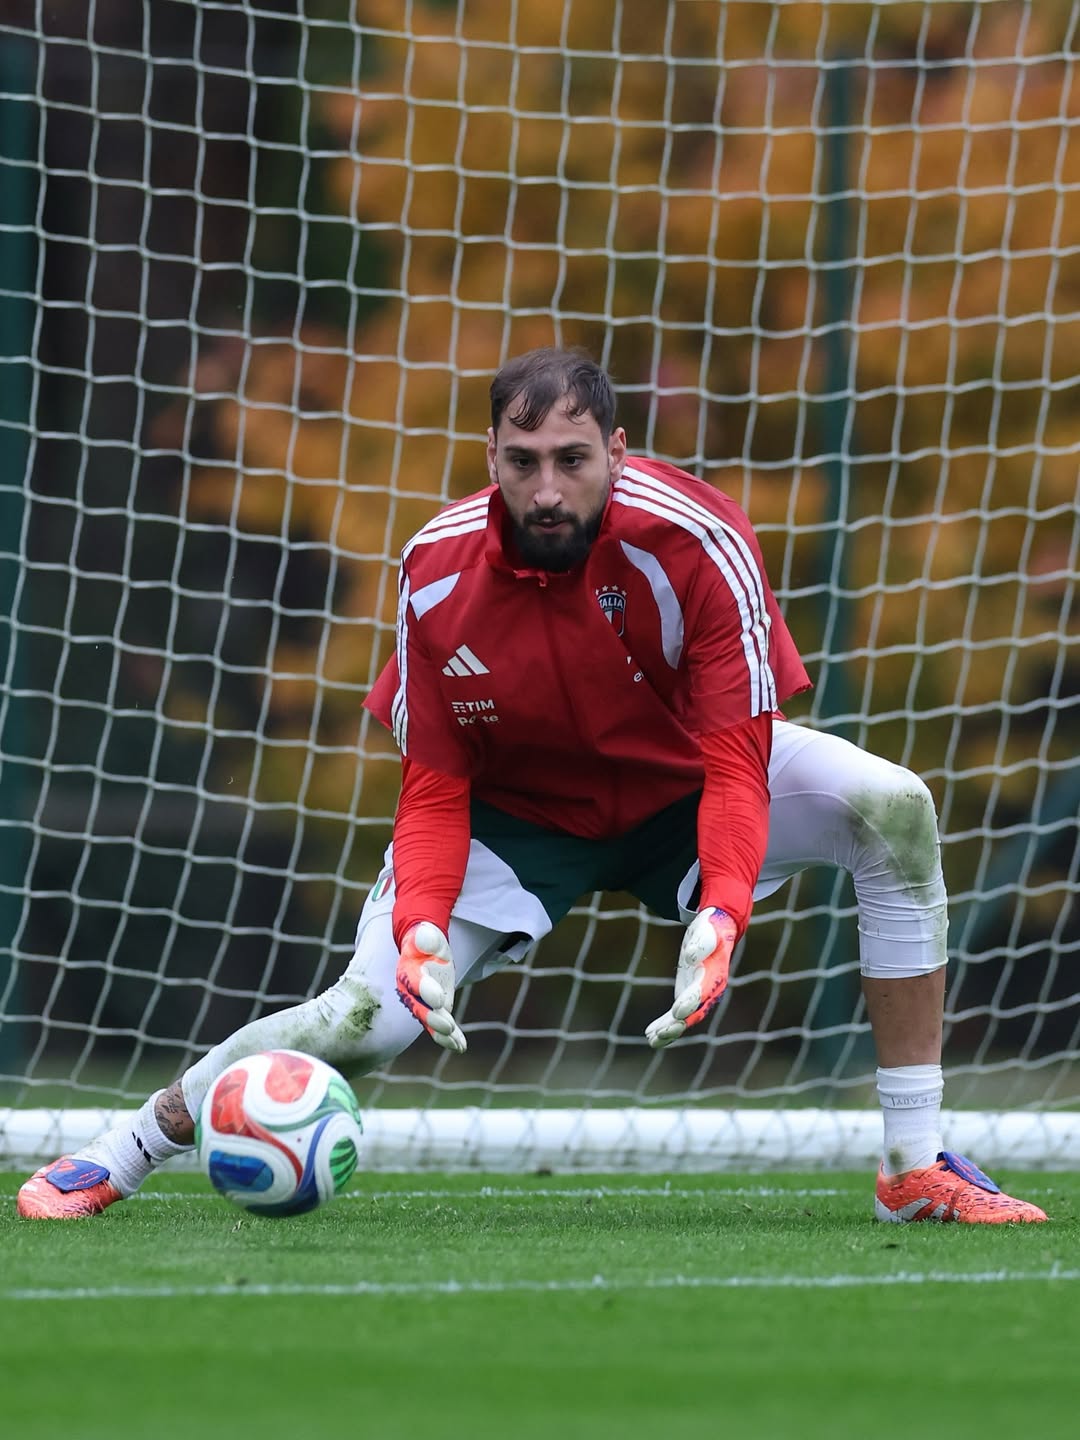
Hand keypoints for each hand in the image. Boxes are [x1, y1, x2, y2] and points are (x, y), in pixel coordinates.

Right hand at [396, 921, 466, 1052]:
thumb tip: (425, 934)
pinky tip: (461, 1047)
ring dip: (442, 1034)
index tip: (439, 1000)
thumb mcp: (427, 936)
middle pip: (421, 1008)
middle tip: (448, 1027)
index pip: (416, 984)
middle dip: (433, 1019)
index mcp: (408, 973)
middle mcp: (412, 993)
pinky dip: (451, 1038)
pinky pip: (441, 1027)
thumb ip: (426, 937)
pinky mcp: (435, 1012)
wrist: (422, 952)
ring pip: (431, 1022)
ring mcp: (423, 1005)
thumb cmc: (425, 942)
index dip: (426, 991)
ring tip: (456, 1045)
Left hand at [645, 907, 736, 1048]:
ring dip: (669, 1031)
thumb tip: (691, 956)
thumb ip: (702, 942)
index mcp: (716, 975)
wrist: (716, 933)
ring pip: (685, 1019)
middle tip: (661, 1033)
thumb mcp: (708, 930)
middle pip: (695, 1012)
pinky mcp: (687, 998)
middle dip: (679, 1024)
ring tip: (652, 1040)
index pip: (705, 992)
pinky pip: (676, 1016)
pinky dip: (664, 1025)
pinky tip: (651, 1036)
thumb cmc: (711, 930)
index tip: (677, 1012)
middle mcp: (710, 991)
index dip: (692, 1002)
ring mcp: (699, 997)